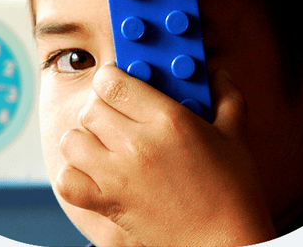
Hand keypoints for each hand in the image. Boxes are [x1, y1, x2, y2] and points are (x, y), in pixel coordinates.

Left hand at [57, 62, 275, 245]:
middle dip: (101, 106)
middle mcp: (138, 144)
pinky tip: (94, 172)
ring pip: (72, 140)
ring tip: (104, 143)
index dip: (110, 77)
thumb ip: (226, 96)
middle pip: (90, 108)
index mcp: (168, 120)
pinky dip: (73, 174)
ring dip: (84, 138)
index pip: (111, 82)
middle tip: (118, 115)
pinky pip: (67, 181)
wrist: (225, 242)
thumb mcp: (235, 134)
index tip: (118, 83)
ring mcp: (118, 176)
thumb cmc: (233, 189)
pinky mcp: (108, 204)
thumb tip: (218, 72)